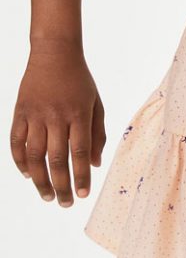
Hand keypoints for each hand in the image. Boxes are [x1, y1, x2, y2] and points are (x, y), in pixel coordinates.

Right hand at [10, 47, 106, 205]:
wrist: (54, 53)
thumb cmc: (80, 81)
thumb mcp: (96, 103)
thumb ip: (97, 133)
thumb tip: (95, 164)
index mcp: (79, 114)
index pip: (79, 152)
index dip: (80, 176)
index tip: (82, 195)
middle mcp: (56, 116)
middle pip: (56, 159)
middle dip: (61, 185)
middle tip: (64, 203)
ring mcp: (36, 115)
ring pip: (35, 156)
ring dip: (40, 180)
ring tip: (47, 196)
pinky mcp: (20, 112)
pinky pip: (16, 142)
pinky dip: (20, 161)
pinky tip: (28, 174)